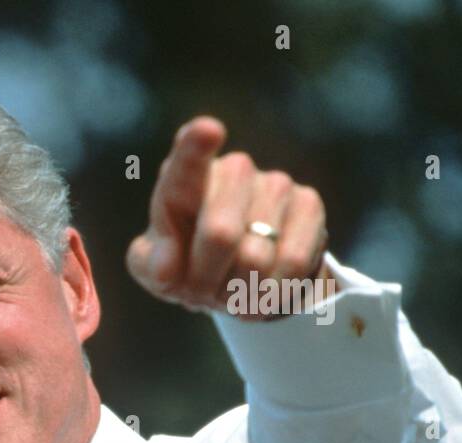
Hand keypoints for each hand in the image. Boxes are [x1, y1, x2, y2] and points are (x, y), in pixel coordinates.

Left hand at [126, 117, 328, 317]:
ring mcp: (274, 182)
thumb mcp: (156, 269)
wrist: (238, 273)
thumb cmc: (185, 264)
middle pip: (220, 234)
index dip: (196, 146)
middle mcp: (231, 169)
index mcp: (182, 179)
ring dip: (238, 290)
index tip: (208, 130)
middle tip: (201, 292)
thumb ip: (151, 265)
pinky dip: (271, 292)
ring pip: (256, 256)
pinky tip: (260, 291)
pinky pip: (293, 262)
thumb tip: (168, 265)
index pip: (187, 162)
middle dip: (206, 278)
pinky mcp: (309, 203)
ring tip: (230, 289)